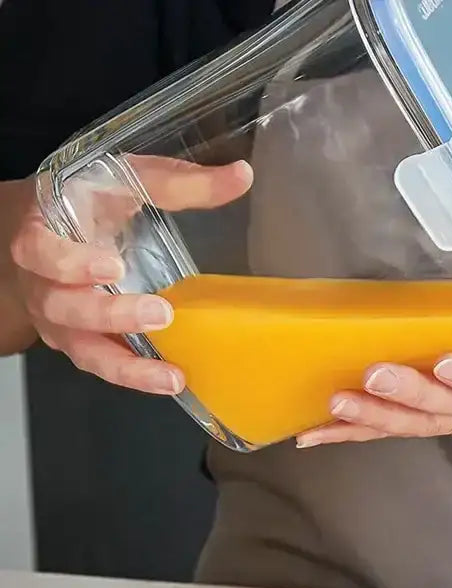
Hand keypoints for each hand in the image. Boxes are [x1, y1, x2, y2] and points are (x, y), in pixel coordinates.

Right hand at [10, 156, 252, 393]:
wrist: (46, 231)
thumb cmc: (86, 202)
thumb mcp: (124, 180)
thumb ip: (177, 182)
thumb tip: (242, 175)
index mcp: (42, 234)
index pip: (41, 252)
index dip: (71, 262)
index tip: (112, 265)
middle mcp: (44, 283)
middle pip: (65, 307)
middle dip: (112, 315)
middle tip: (160, 314)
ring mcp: (61, 320)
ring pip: (83, 350)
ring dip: (127, 366)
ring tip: (170, 376)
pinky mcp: (82, 344)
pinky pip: (104, 366)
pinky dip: (135, 377)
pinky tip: (170, 381)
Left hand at [295, 353, 451, 446]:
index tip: (446, 363)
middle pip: (444, 407)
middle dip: (408, 394)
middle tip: (375, 376)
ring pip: (412, 425)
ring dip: (374, 416)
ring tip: (338, 403)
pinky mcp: (424, 425)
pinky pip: (386, 431)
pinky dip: (350, 432)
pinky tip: (314, 434)